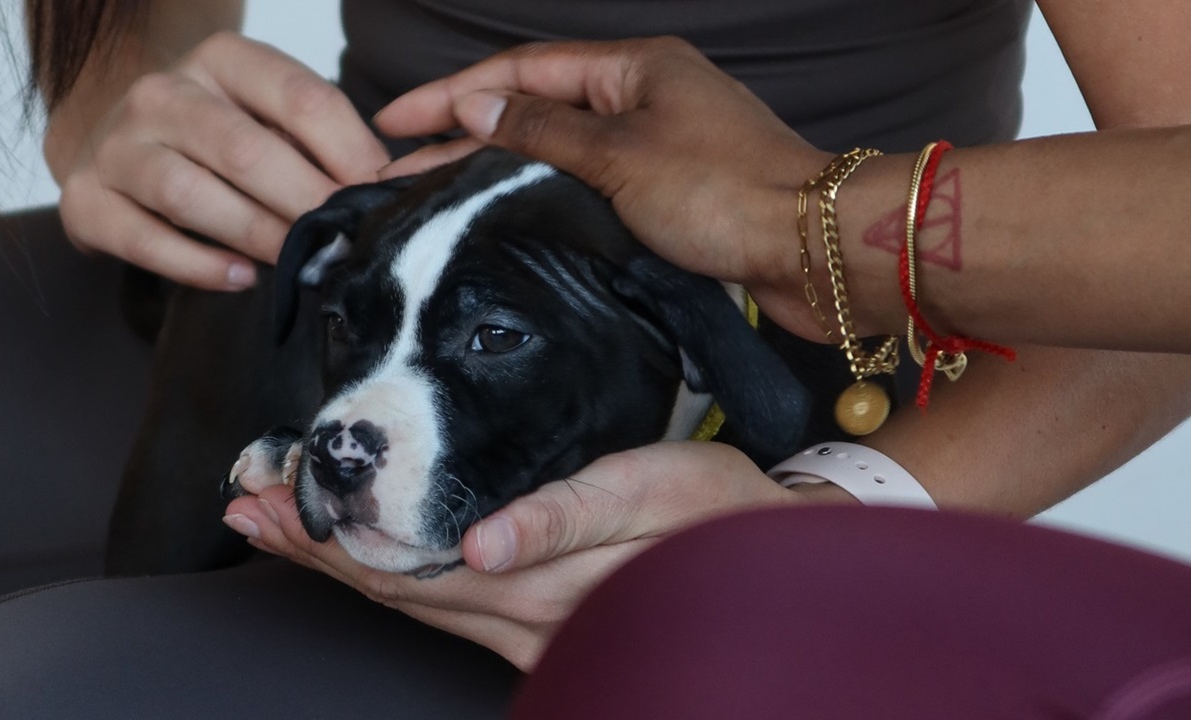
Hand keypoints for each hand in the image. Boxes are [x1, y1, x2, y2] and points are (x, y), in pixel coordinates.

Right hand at [54, 32, 389, 289]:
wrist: (116, 143)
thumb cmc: (213, 137)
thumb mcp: (266, 118)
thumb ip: (317, 143)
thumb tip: (379, 188)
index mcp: (220, 60)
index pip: (300, 98)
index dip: (350, 150)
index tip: (380, 192)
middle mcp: (161, 93)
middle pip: (245, 149)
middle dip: (305, 200)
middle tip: (344, 238)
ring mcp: (118, 146)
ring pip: (188, 193)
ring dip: (253, 233)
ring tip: (296, 260)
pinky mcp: (86, 201)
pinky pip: (143, 239)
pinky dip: (197, 265)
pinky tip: (240, 277)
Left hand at [224, 441, 823, 669]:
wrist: (767, 559)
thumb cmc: (711, 511)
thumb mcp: (648, 492)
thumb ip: (562, 518)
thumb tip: (483, 546)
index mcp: (537, 582)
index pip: (404, 563)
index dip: (330, 535)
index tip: (268, 497)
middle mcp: (519, 619)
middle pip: (390, 586)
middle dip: (313, 547)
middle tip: (245, 507)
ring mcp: (524, 632)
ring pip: (408, 599)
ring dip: (338, 561)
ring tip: (277, 522)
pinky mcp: (532, 626)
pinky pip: (439, 604)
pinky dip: (385, 573)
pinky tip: (358, 552)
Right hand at [374, 37, 831, 339]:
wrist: (815, 253)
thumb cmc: (729, 193)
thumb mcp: (620, 154)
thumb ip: (542, 130)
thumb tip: (478, 105)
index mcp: (635, 69)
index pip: (520, 71)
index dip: (451, 94)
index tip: (393, 120)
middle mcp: (644, 100)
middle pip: (533, 110)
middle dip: (463, 138)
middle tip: (399, 173)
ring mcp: (657, 149)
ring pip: (557, 154)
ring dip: (499, 172)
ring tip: (438, 200)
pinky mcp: (669, 198)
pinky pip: (587, 189)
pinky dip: (543, 201)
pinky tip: (508, 225)